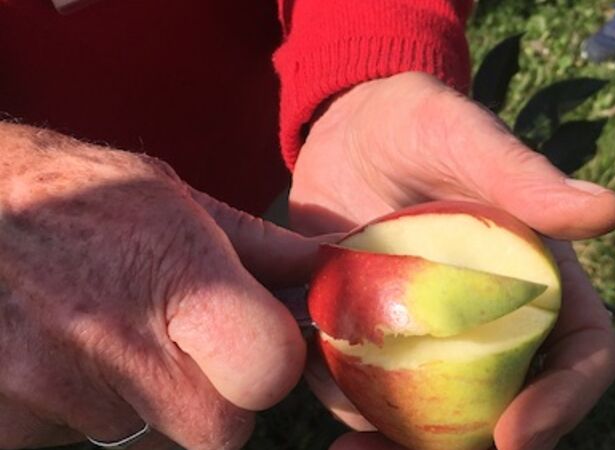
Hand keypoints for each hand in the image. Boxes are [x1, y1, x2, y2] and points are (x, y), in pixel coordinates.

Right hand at [0, 124, 326, 448]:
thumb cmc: (69, 195)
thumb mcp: (166, 196)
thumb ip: (255, 245)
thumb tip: (324, 269)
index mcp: (176, 273)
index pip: (268, 370)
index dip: (271, 364)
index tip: (256, 342)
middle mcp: (115, 339)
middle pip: (217, 428)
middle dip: (216, 399)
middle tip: (183, 347)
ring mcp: (54, 388)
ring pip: (151, 439)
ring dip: (148, 402)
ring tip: (111, 335)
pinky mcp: (8, 421)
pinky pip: (83, 440)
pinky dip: (90, 410)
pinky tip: (68, 354)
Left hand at [290, 72, 614, 449]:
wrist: (346, 132)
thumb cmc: (416, 123)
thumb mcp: (462, 136)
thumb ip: (523, 176)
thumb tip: (611, 212)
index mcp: (540, 279)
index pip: (581, 354)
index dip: (563, 402)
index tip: (515, 433)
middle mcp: (494, 321)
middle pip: (507, 406)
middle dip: (472, 448)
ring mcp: (432, 336)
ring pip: (436, 417)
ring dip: (399, 446)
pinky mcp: (376, 338)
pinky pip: (370, 391)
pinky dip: (350, 407)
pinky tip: (313, 394)